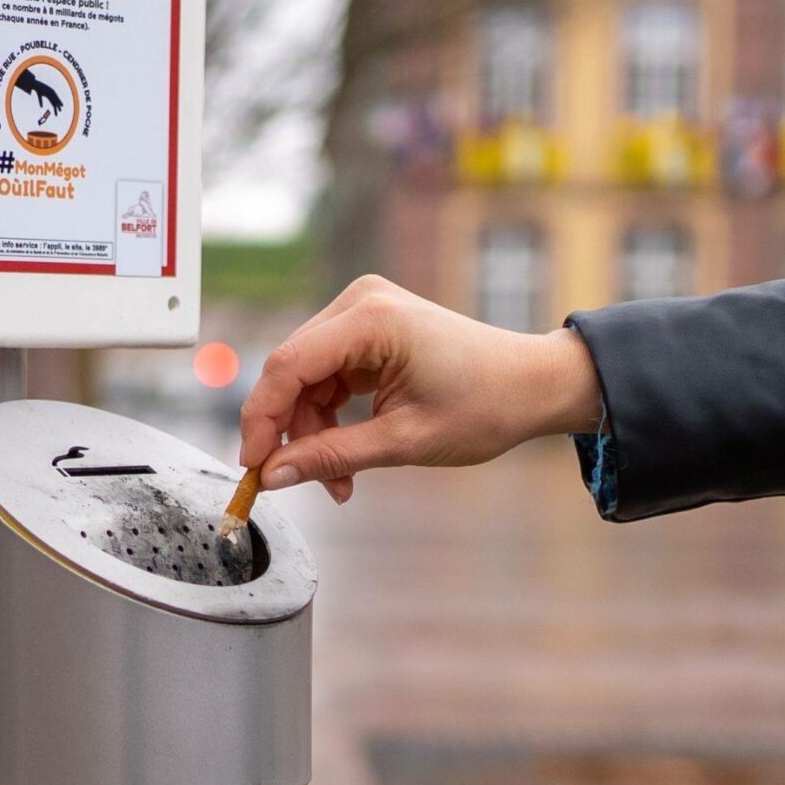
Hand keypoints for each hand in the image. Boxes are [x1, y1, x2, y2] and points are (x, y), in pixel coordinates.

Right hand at [238, 276, 602, 501]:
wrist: (532, 385)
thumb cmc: (486, 405)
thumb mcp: (404, 442)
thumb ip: (332, 456)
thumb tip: (273, 476)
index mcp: (371, 319)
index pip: (287, 366)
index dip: (261, 420)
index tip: (252, 468)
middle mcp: (361, 303)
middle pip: (292, 372)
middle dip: (291, 432)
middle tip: (295, 482)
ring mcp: (365, 311)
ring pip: (306, 378)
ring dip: (312, 431)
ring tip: (339, 481)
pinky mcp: (370, 329)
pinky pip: (328, 375)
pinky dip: (330, 417)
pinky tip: (345, 454)